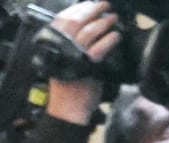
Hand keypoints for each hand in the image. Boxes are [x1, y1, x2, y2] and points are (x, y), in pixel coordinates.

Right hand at [47, 2, 121, 125]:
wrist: (68, 106)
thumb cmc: (68, 83)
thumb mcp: (62, 59)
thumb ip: (68, 43)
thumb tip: (84, 26)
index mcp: (52, 41)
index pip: (63, 18)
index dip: (77, 8)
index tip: (88, 2)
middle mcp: (60, 45)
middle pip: (77, 20)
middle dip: (92, 9)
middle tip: (105, 4)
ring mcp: (73, 54)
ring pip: (89, 32)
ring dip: (103, 22)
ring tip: (113, 17)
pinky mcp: (87, 65)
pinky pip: (99, 48)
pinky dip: (109, 40)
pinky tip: (116, 35)